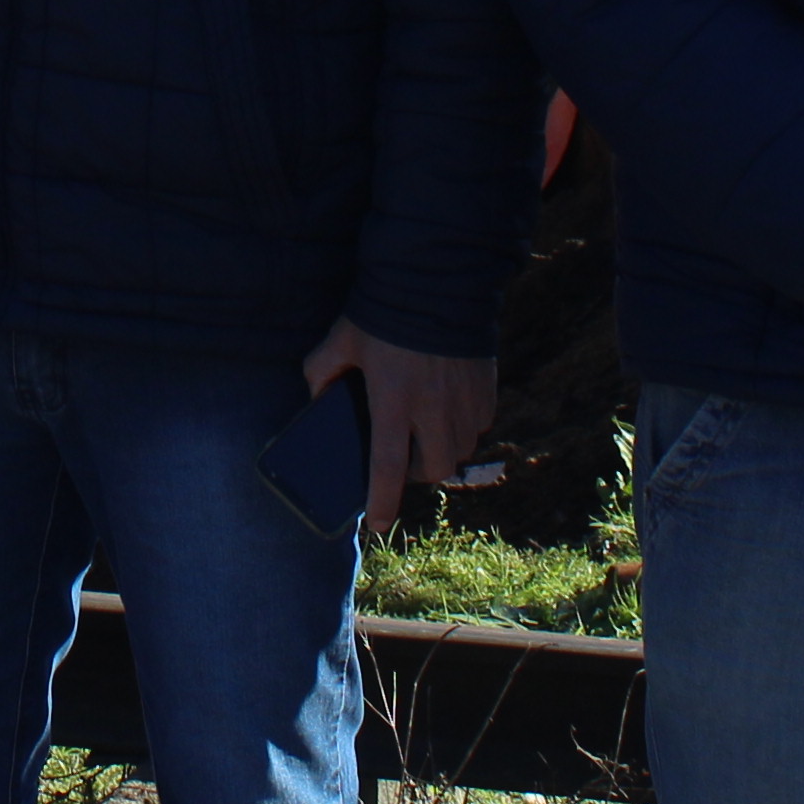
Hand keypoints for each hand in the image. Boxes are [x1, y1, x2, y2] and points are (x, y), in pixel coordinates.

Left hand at [304, 319, 500, 536]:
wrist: (436, 278)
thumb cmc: (382, 311)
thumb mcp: (341, 338)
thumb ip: (321, 370)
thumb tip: (317, 396)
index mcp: (393, 400)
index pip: (387, 467)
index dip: (381, 501)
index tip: (378, 525)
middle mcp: (433, 408)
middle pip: (433, 469)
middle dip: (417, 475)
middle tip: (403, 458)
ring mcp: (463, 400)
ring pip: (459, 451)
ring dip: (442, 451)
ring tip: (425, 434)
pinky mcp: (486, 388)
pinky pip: (478, 425)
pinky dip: (464, 427)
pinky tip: (447, 410)